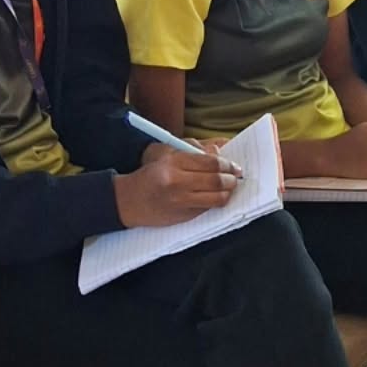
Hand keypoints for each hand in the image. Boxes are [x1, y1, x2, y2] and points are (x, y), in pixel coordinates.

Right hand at [115, 147, 241, 228]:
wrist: (129, 200)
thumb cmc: (149, 174)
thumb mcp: (166, 153)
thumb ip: (193, 150)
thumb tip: (219, 151)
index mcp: (173, 163)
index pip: (210, 162)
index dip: (227, 164)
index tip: (233, 165)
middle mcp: (177, 182)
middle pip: (216, 180)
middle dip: (231, 178)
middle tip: (236, 176)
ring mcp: (182, 201)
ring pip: (217, 197)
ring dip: (228, 192)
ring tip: (229, 187)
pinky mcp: (184, 216)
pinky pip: (209, 208)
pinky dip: (217, 201)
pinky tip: (217, 196)